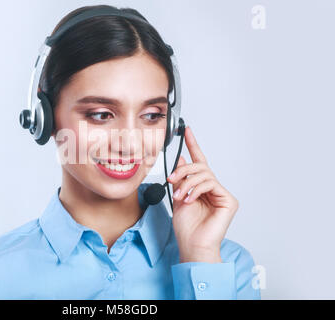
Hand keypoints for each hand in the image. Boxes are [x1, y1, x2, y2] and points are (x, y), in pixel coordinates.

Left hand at [167, 127, 238, 263]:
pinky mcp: (229, 200)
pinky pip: (211, 184)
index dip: (193, 145)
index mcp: (201, 188)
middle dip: (184, 170)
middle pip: (201, 166)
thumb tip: (182, 160)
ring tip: (179, 196)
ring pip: (205, 174)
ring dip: (188, 182)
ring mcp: (222, 194)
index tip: (186, 131)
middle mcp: (213, 189)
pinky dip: (196, 190)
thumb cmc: (186, 227)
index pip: (199, 162)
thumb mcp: (178, 197)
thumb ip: (181, 179)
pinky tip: (189, 200)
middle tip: (172, 179)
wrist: (192, 245)